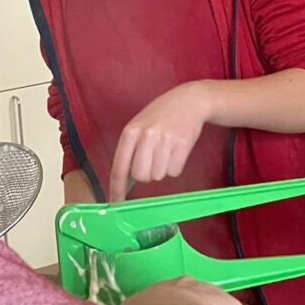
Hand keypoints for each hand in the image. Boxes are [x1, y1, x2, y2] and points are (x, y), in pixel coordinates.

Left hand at [110, 82, 210, 201]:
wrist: (189, 100)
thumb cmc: (160, 116)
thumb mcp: (139, 126)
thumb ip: (130, 150)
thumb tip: (125, 181)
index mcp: (130, 132)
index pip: (119, 167)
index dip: (116, 189)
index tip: (115, 203)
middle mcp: (146, 135)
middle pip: (141, 176)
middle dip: (146, 174)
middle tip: (153, 160)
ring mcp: (165, 139)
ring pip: (158, 175)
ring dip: (162, 169)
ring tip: (166, 150)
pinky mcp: (183, 144)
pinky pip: (174, 171)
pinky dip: (175, 166)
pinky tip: (176, 150)